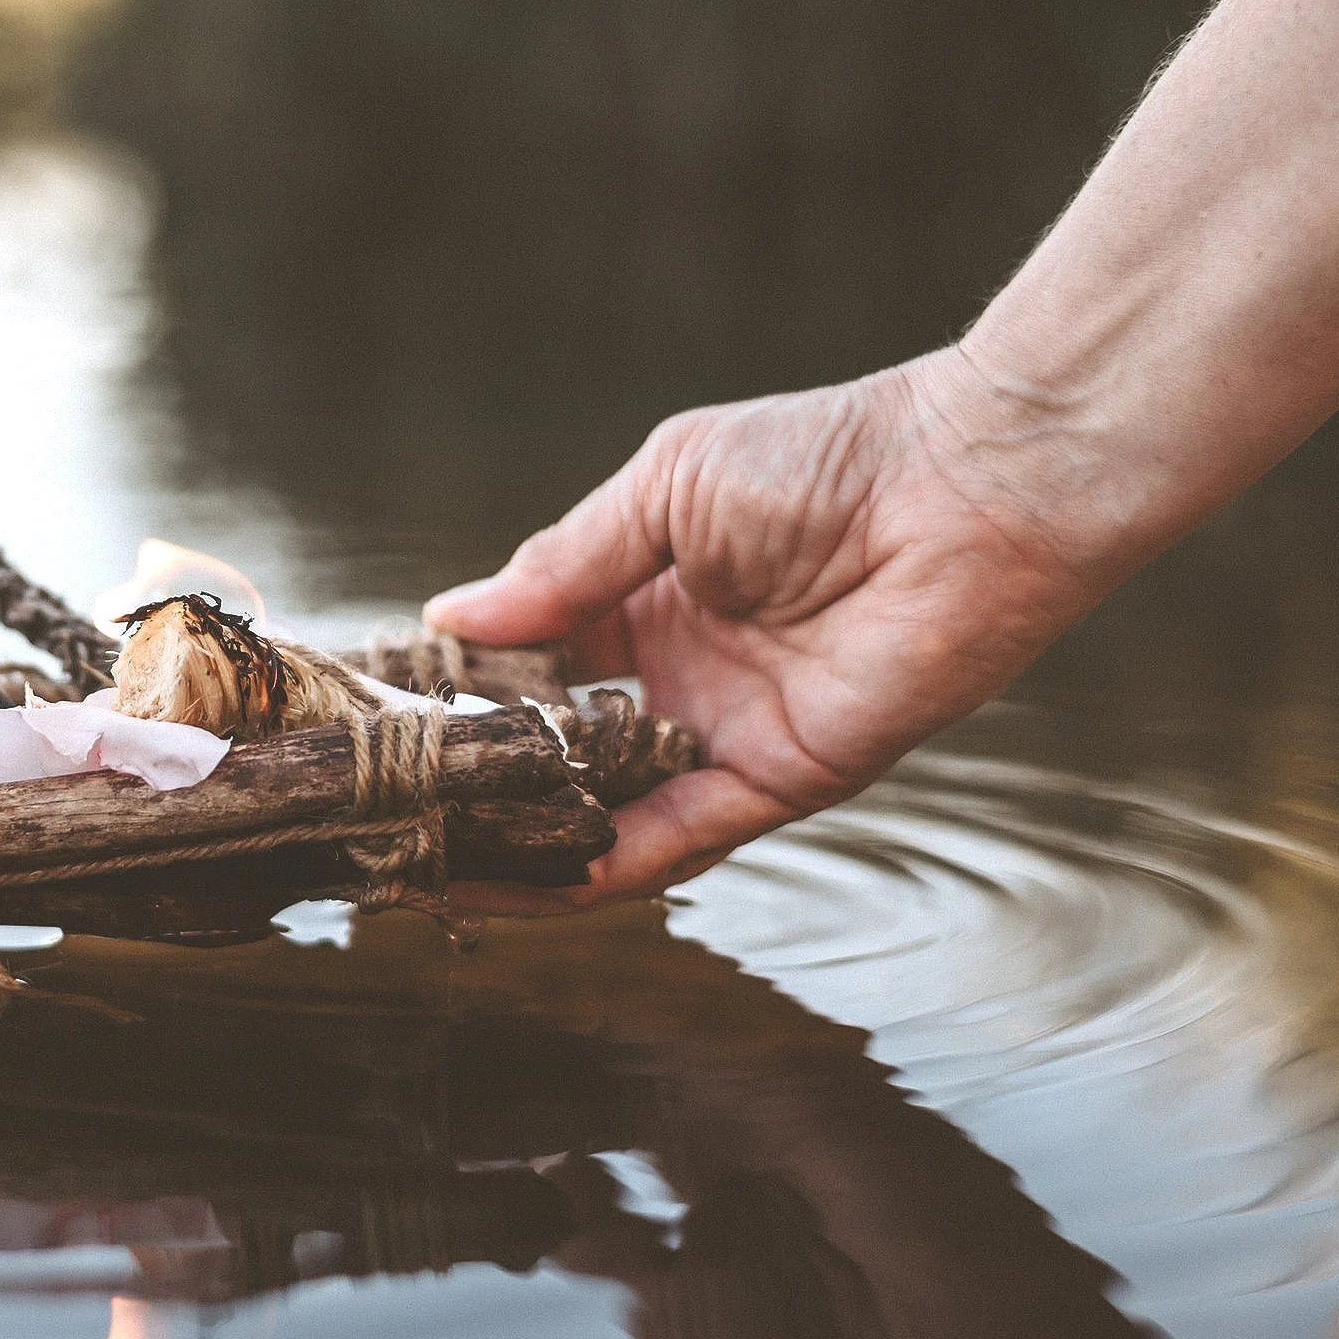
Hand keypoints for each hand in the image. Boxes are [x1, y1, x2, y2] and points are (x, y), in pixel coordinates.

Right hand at [428, 350, 1113, 905]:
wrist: (965, 488)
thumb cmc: (825, 458)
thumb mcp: (665, 490)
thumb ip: (565, 565)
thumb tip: (451, 621)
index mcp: (643, 599)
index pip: (528, 663)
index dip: (457, 692)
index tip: (374, 718)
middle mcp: (677, 678)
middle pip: (558, 751)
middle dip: (479, 783)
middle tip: (390, 815)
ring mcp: (726, 734)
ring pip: (609, 810)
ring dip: (530, 841)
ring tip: (440, 869)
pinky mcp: (785, 778)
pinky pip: (687, 835)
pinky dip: (616, 861)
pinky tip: (542, 880)